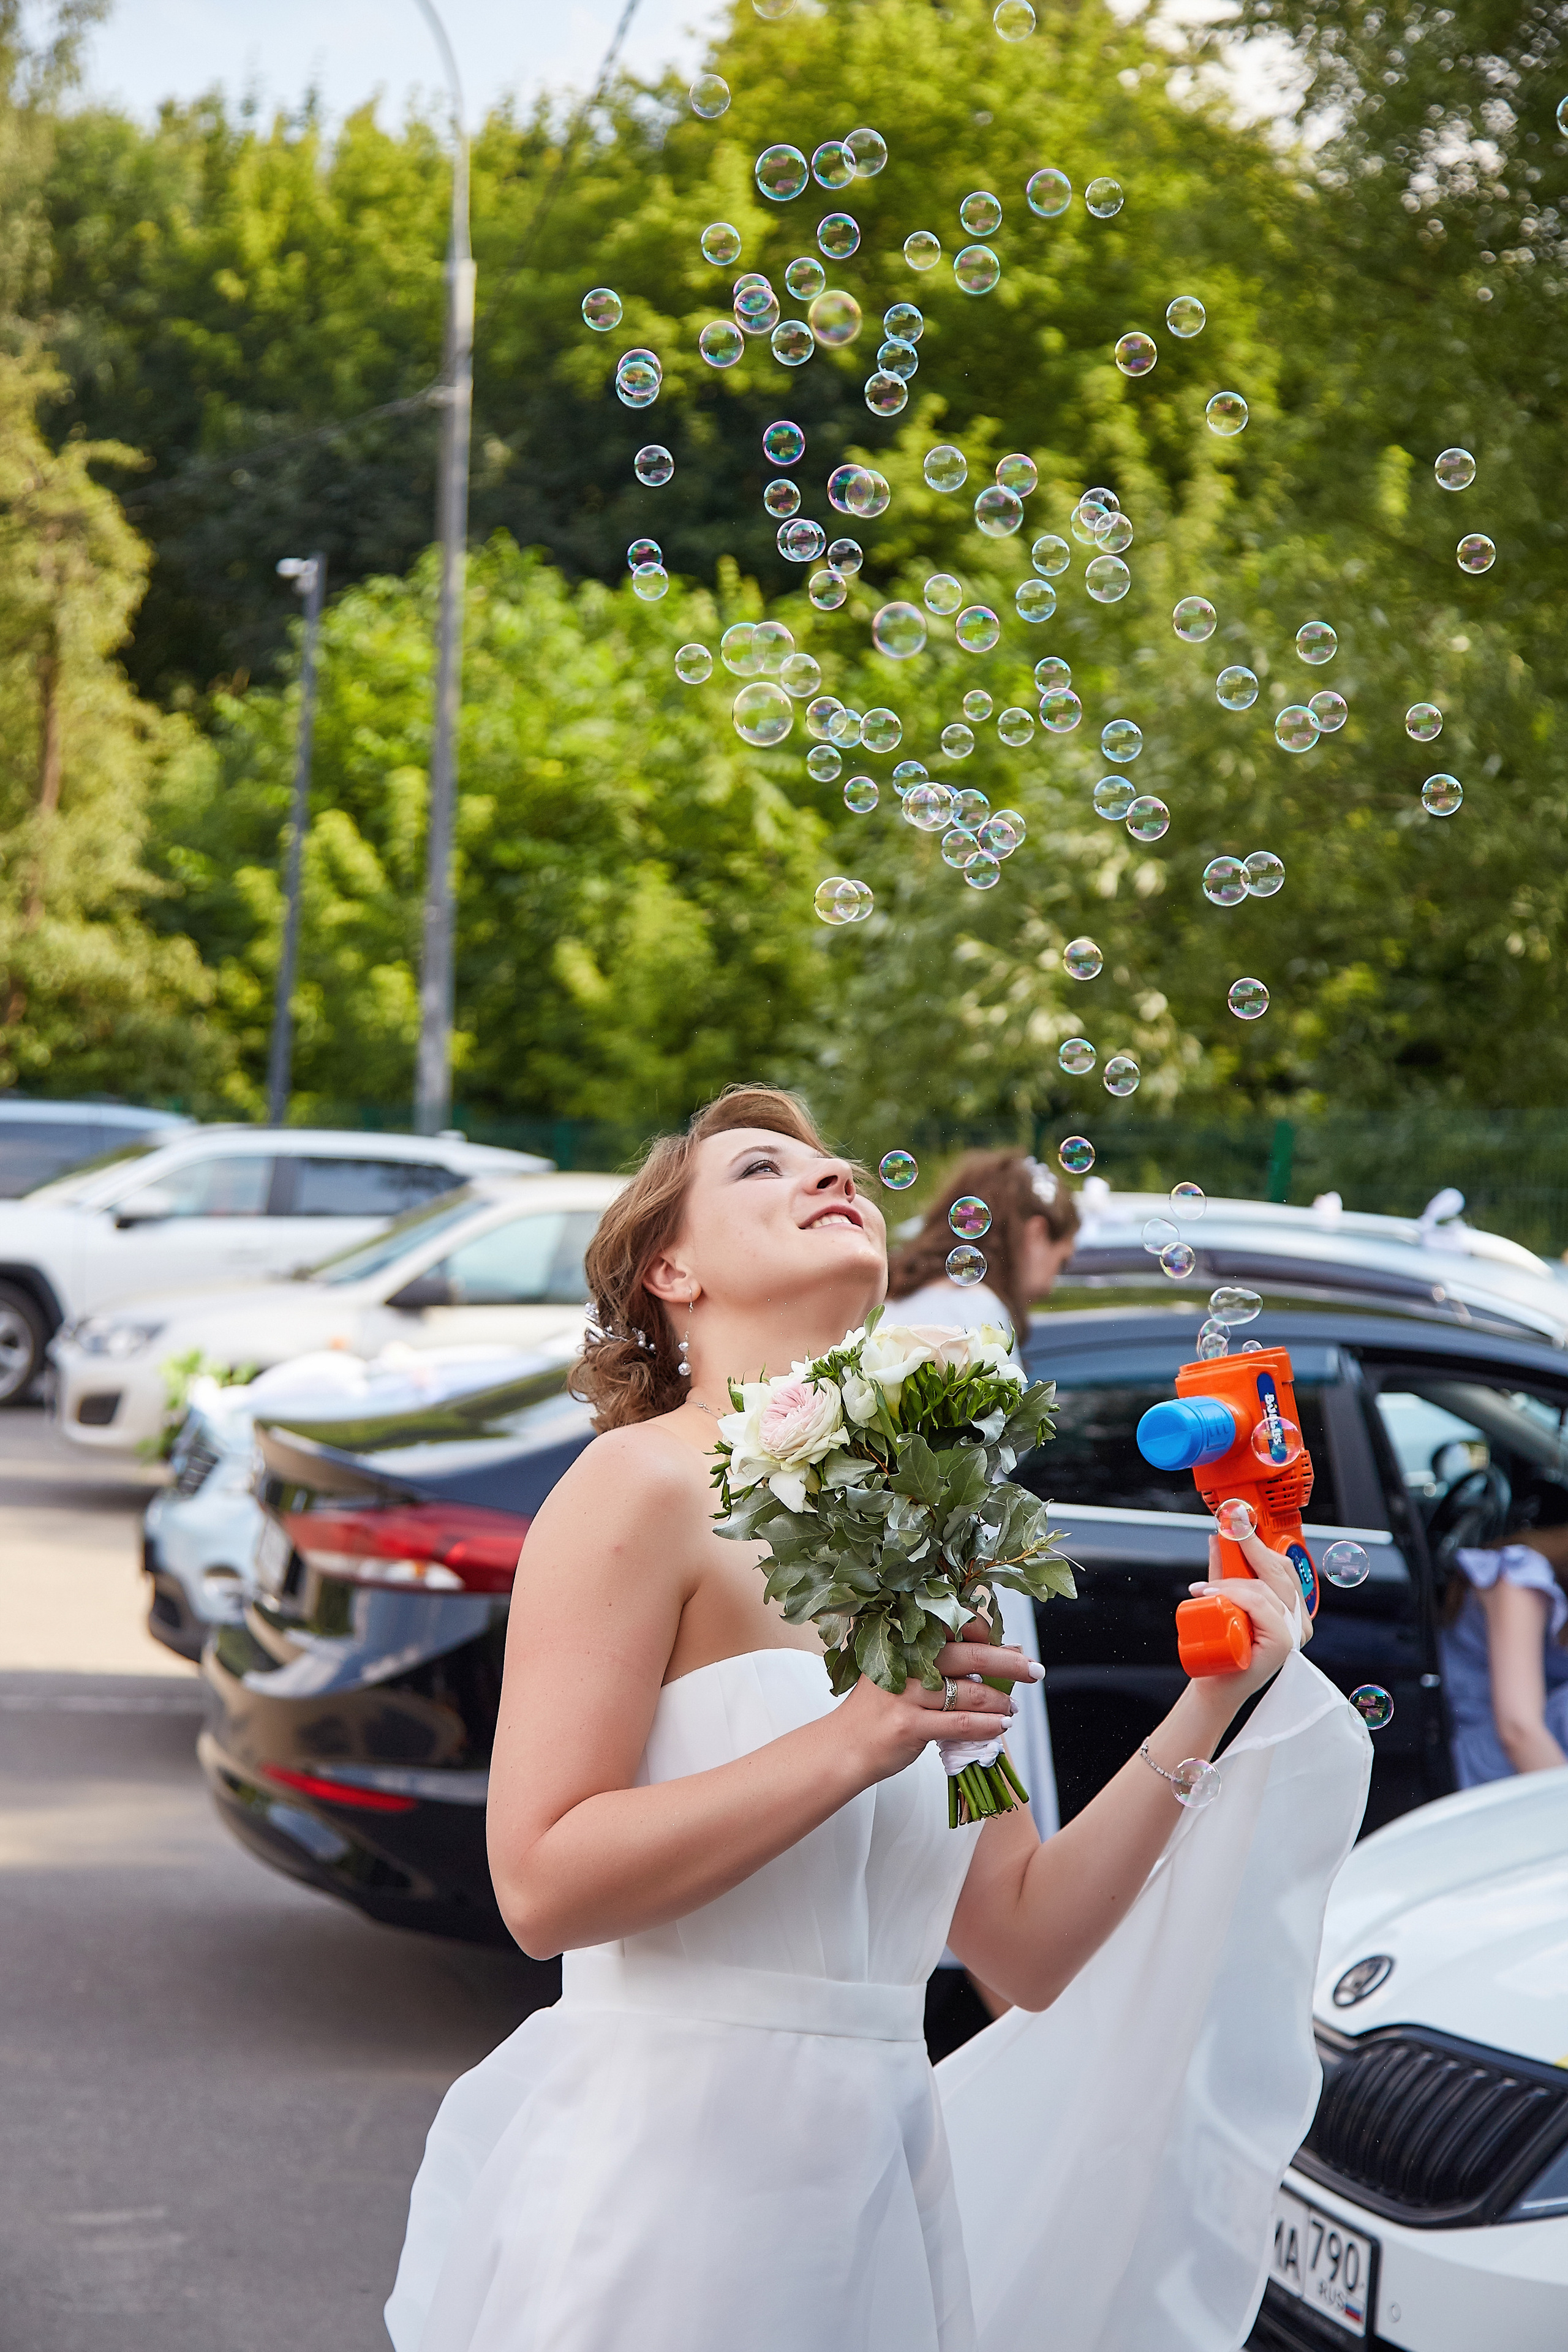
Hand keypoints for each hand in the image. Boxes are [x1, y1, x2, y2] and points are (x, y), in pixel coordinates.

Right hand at [836, 1615, 1041, 1785]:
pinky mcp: (909, 1725)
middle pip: (971, 1655)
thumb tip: (1005, 1649)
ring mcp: (906, 1693)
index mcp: (905, 1640)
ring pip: (971, 1692)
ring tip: (1011, 1708)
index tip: (1009, 1643)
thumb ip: (945, 1658)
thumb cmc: (881, 1707)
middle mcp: (906, 1660)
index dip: (986, 1631)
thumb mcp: (905, 1672)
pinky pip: (961, 1723)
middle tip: (1034, 1670)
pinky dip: (987, 1725)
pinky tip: (1000, 1726)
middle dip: (1010, 1662)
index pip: (954, 1622)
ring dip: (1000, 1701)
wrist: (845, 1746)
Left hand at [1189, 1528, 1310, 1702]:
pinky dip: (1234, 1595)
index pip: (1282, 1566)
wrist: (1215, 1686)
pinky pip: (1260, 1605)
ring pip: (1263, 1589)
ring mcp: (1294, 1632)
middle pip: (1277, 1571)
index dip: (1261, 1542)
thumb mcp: (1224, 1600)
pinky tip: (1210, 1594)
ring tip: (1203, 1588)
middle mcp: (1299, 1620)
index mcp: (1292, 1608)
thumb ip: (1225, 1571)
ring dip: (1228, 1581)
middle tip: (1226, 1531)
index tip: (1240, 1521)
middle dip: (1248, 1547)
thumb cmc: (1223, 1649)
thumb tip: (1219, 1538)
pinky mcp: (1282, 1643)